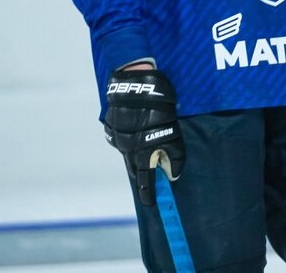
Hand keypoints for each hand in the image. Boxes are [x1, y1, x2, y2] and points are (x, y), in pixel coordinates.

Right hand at [104, 68, 184, 205]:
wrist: (136, 83)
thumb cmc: (160, 107)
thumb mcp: (174, 132)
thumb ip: (174, 155)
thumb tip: (173, 174)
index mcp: (140, 152)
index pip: (144, 179)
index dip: (148, 192)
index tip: (150, 203)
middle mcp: (125, 147)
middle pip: (134, 166)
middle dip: (143, 172)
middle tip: (153, 174)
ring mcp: (116, 135)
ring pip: (128, 150)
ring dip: (138, 151)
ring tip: (148, 147)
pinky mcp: (111, 123)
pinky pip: (122, 136)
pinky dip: (131, 137)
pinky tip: (138, 128)